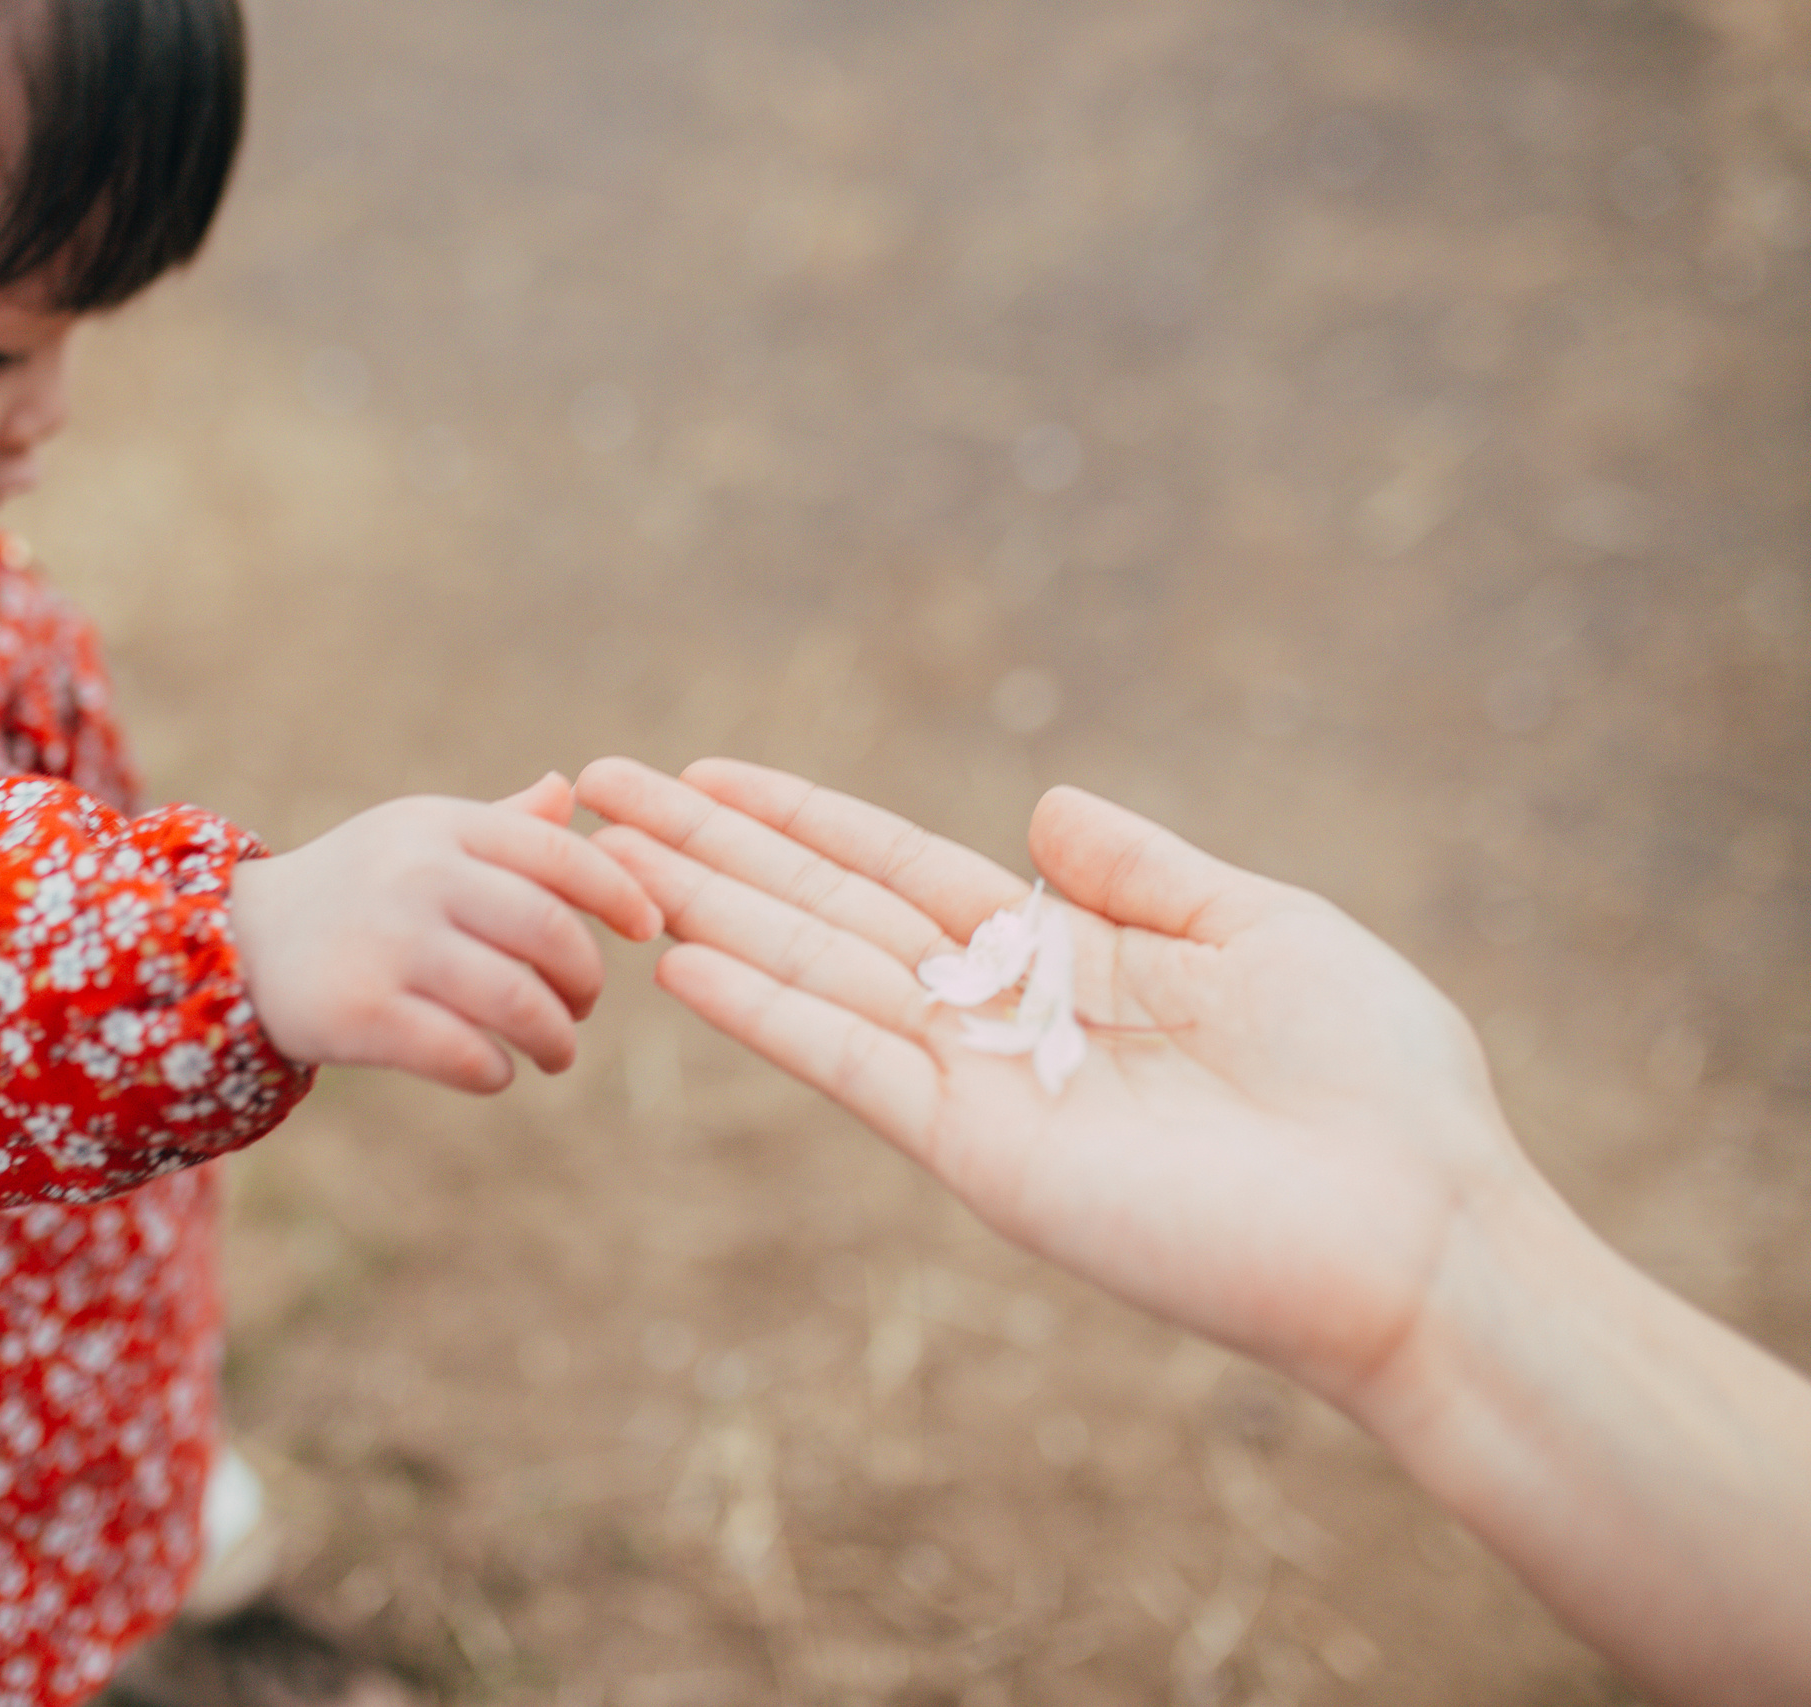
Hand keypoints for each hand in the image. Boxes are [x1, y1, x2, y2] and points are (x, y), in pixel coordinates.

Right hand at [230, 773, 663, 1094]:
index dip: (619, 892)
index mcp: (442, 827)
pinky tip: (498, 1070)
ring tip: (556, 1053)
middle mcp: (417, 876)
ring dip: (554, 1038)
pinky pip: (465, 1053)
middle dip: (585, 979)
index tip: (646, 927)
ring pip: (516, 1000)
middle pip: (548, 930)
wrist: (235, 944)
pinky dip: (497, 1071)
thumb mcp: (416, 838)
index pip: (558, 852)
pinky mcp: (361, 1014)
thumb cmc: (352, 889)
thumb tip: (571, 793)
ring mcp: (388, 944)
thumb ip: (499, 825)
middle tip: (584, 1006)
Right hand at [574, 756, 1528, 1418]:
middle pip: (825, 911)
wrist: (1420, 1230)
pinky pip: (853, 1063)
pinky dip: (769, 1015)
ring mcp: (979, 1085)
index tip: (704, 773)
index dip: (800, 819)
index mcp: (1062, 958)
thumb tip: (1041, 804)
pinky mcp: (981, 1150)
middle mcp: (998, 1017)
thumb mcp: (1261, 928)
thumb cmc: (1376, 1084)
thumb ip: (1141, 870)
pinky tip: (687, 964)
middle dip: (712, 851)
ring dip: (707, 911)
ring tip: (604, 855)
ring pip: (814, 972)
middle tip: (598, 790)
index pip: (898, 870)